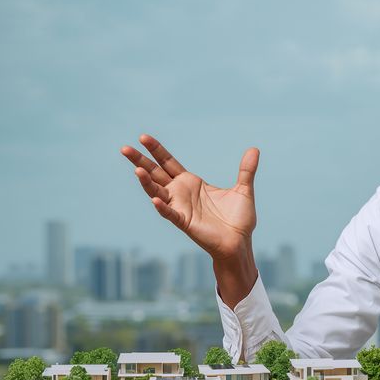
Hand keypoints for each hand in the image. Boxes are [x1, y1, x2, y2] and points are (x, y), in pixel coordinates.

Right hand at [120, 134, 259, 261]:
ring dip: (146, 182)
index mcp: (192, 183)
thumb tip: (254, 149)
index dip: (157, 150)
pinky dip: (162, 206)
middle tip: (125, 149)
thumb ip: (246, 170)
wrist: (240, 243)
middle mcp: (181, 193)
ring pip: (157, 191)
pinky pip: (170, 213)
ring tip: (137, 169)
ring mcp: (180, 207)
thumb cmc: (238, 220)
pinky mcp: (184, 222)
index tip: (143, 137)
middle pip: (156, 174)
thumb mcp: (243, 190)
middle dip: (141, 161)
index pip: (169, 163)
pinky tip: (155, 198)